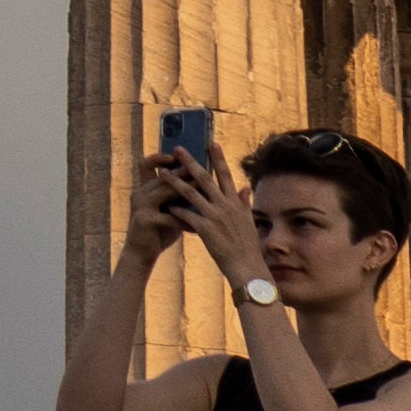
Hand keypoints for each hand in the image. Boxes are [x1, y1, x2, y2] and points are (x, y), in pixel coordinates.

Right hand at [128, 145, 219, 255]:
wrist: (142, 254)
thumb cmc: (160, 231)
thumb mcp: (171, 210)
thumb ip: (181, 196)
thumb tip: (204, 183)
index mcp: (145, 188)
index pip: (147, 164)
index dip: (160, 157)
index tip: (178, 155)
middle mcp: (141, 193)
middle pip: (164, 176)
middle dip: (184, 172)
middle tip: (205, 170)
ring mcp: (140, 205)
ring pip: (166, 192)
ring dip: (187, 191)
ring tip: (207, 193)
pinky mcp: (144, 220)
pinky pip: (170, 217)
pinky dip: (186, 222)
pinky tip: (201, 227)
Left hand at [145, 147, 272, 284]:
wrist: (247, 267)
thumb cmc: (247, 246)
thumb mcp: (248, 221)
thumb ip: (244, 202)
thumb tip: (245, 187)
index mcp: (235, 202)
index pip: (225, 175)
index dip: (218, 158)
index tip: (211, 144)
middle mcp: (225, 206)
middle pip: (204, 179)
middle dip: (190, 162)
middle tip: (178, 149)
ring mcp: (215, 216)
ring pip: (191, 193)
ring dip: (174, 181)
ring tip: (161, 172)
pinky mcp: (206, 229)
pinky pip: (187, 215)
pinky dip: (176, 210)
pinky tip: (166, 205)